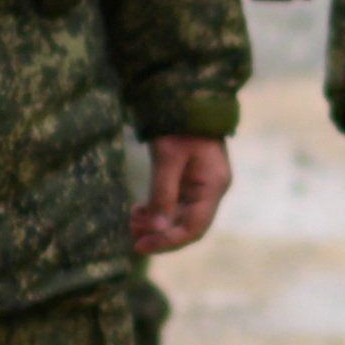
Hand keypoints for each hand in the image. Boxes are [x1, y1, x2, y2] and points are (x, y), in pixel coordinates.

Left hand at [130, 134, 230, 254]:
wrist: (187, 99)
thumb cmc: (179, 125)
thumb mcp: (167, 157)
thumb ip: (163, 194)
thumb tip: (157, 229)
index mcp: (213, 186)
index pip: (193, 228)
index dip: (168, 241)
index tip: (141, 245)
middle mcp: (211, 190)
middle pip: (187, 226)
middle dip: (160, 233)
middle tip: (131, 235)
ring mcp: (202, 186)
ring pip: (180, 217)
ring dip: (157, 224)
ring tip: (132, 222)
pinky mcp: (190, 180)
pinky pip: (175, 205)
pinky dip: (158, 211)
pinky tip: (139, 211)